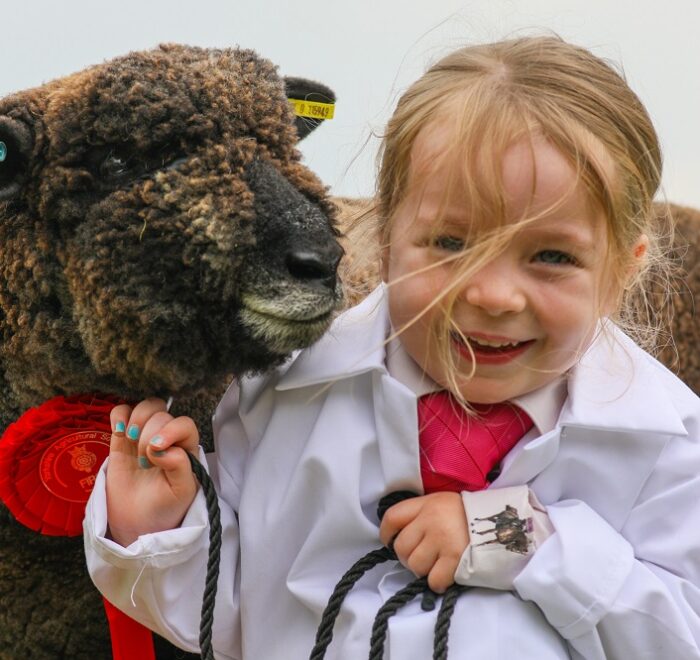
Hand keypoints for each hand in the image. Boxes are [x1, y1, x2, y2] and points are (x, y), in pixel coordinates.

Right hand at [105, 398, 199, 546]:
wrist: (137, 524)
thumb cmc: (165, 508)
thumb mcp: (181, 492)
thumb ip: (180, 467)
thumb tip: (165, 449)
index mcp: (187, 448)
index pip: (184, 423)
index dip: (170, 430)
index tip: (156, 450)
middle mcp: (168, 438)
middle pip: (162, 414)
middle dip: (150, 434)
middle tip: (144, 462)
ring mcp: (144, 436)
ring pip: (146, 407)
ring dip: (137, 420)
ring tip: (131, 443)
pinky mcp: (122, 439)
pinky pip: (122, 412)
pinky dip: (119, 415)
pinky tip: (118, 432)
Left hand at [379, 492, 469, 592]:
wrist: (505, 524)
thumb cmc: (470, 515)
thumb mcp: (443, 503)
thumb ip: (421, 514)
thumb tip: (398, 536)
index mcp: (427, 503)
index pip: (392, 517)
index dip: (385, 533)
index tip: (388, 541)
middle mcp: (432, 520)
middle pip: (401, 547)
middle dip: (407, 556)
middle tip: (420, 556)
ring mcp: (443, 540)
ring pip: (414, 565)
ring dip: (422, 570)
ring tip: (435, 564)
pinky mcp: (456, 560)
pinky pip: (433, 580)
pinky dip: (437, 582)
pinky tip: (445, 574)